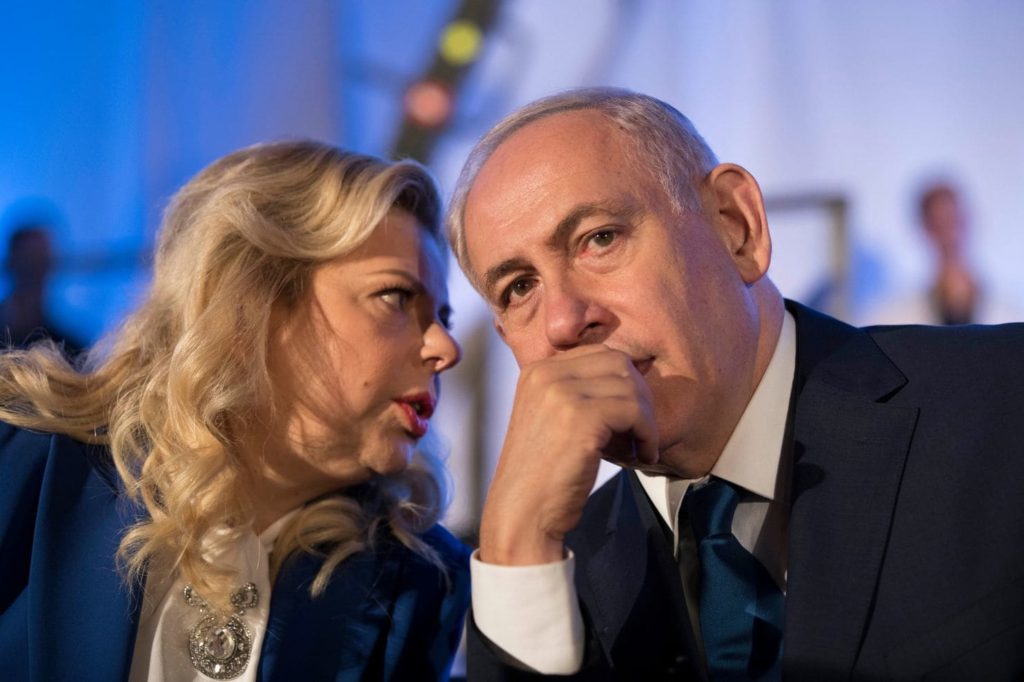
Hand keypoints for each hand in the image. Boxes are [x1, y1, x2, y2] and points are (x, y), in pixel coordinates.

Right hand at [478, 345, 657, 564]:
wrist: (522, 514)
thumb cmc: (543, 476)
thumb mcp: (553, 420)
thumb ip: (579, 394)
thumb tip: (631, 377)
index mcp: (537, 371)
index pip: (599, 354)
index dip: (624, 383)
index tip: (629, 417)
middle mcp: (546, 374)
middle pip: (618, 363)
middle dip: (640, 396)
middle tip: (641, 431)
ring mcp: (560, 393)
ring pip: (630, 386)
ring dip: (646, 419)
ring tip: (640, 447)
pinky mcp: (580, 418)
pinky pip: (634, 412)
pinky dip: (647, 434)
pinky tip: (641, 456)